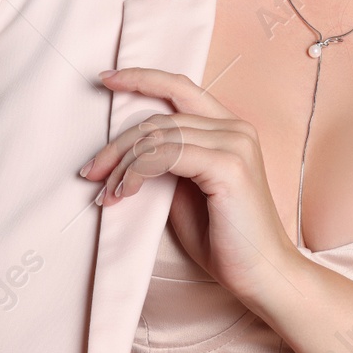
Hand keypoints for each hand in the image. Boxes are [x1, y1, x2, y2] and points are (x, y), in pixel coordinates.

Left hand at [83, 67, 305, 305]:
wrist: (262, 274)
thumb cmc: (225, 239)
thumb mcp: (187, 192)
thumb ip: (168, 163)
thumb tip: (128, 151)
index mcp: (230, 128)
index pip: (180, 88)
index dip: (142, 79)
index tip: (106, 81)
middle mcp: (235, 128)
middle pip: (158, 118)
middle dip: (116, 145)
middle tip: (90, 173)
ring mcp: (234, 145)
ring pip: (158, 136)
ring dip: (123, 165)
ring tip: (107, 194)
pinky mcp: (228, 166)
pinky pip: (166, 156)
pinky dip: (137, 173)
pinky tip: (126, 193)